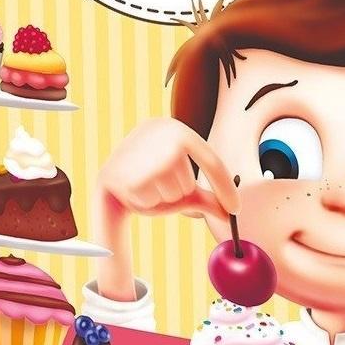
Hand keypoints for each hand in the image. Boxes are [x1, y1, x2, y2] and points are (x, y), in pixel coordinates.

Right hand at [94, 118, 237, 300]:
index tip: (235, 209)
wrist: (108, 184)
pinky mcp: (131, 172)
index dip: (225, 188)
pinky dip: (147, 203)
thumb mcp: (181, 187)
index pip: (212, 161)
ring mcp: (146, 152)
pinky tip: (134, 192)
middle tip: (157, 185)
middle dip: (177, 193)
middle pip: (190, 182)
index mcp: (179, 130)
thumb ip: (206, 197)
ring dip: (162, 199)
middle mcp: (163, 134)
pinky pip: (154, 200)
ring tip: (146, 187)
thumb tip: (231, 213)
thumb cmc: (151, 183)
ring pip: (173, 192)